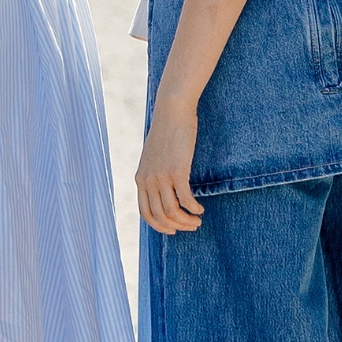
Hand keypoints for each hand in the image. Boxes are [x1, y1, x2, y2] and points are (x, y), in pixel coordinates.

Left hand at [137, 97, 204, 235]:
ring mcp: (161, 177)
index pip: (145, 213)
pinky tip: (200, 209)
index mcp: (140, 179)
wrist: (171, 111)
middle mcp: (148, 180)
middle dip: (177, 226)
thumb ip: (154, 173)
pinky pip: (185, 199)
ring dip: (187, 220)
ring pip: (172, 211)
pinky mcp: (177, 171)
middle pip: (160, 216)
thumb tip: (163, 188)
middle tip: (192, 227)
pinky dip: (194, 208)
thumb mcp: (154, 156)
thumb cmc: (166, 132)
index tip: (172, 230)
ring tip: (198, 220)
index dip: (159, 226)